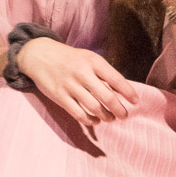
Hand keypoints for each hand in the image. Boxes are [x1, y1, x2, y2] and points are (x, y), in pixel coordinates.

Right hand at [18, 37, 138, 126]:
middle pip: (107, 97)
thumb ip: (103, 73)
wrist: (39, 55)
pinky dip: (90, 120)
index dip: (128, 92)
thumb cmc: (70, 59)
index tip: (136, 102)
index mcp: (93, 61)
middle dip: (120, 110)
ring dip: (106, 116)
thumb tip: (122, 91)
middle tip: (124, 115)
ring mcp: (70, 85)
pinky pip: (78, 114)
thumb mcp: (88, 58)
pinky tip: (95, 121)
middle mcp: (82, 72)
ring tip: (111, 118)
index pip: (116, 79)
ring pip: (94, 107)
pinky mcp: (59, 96)